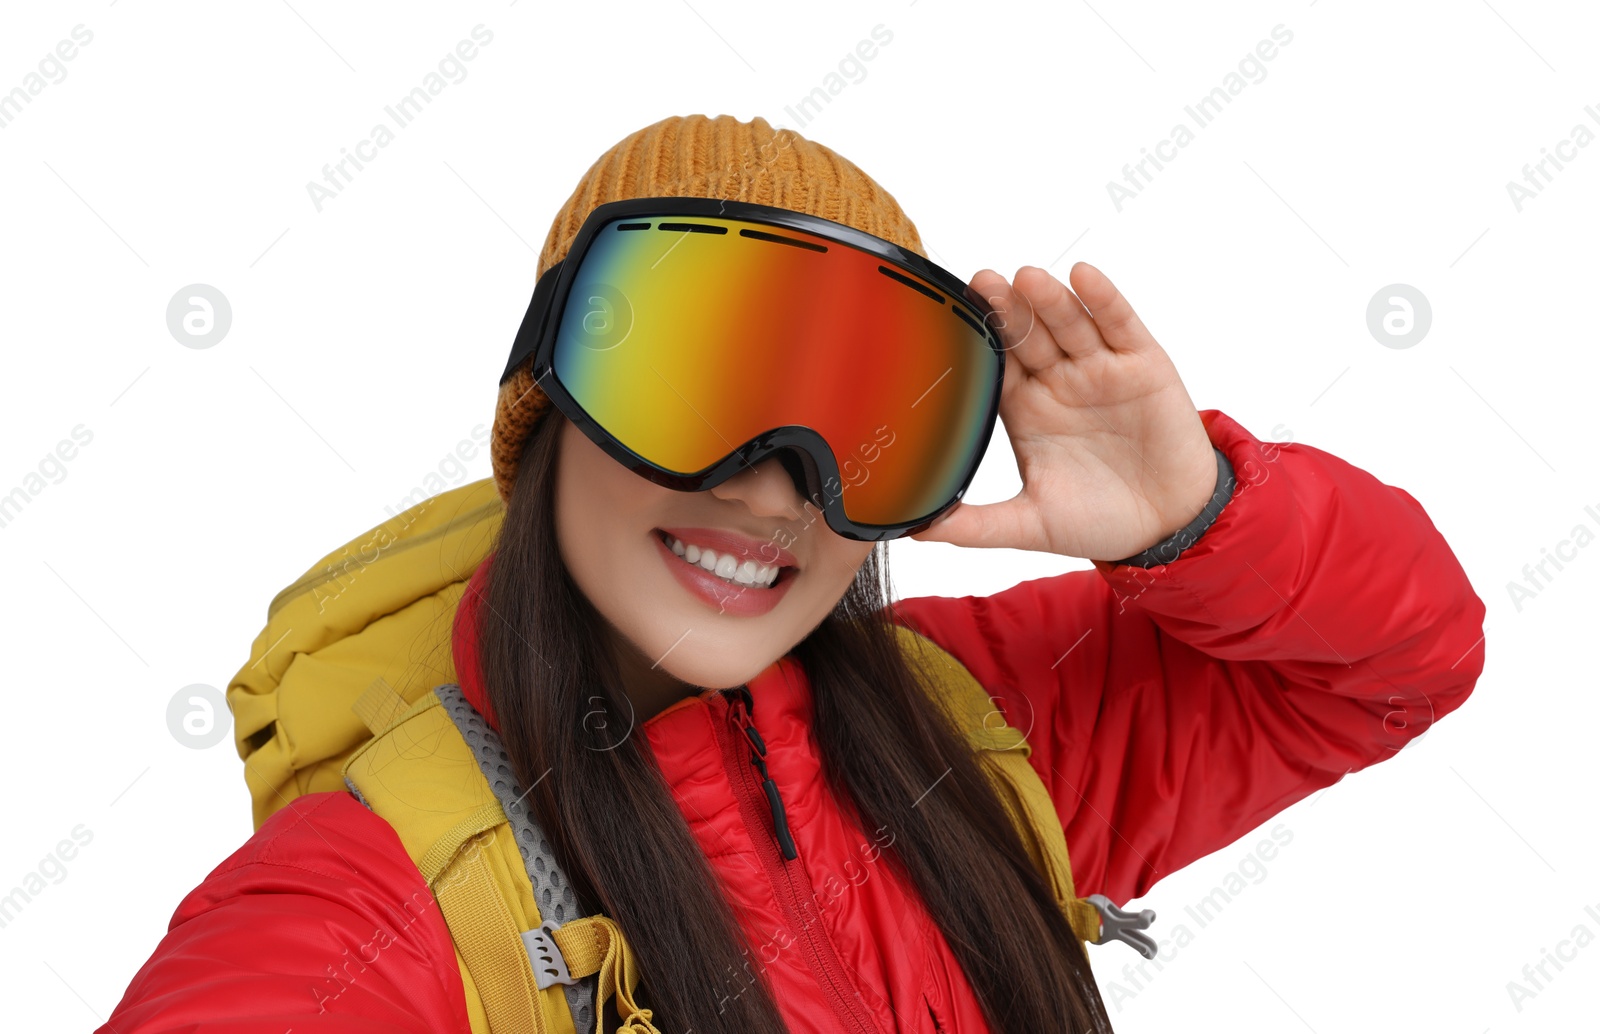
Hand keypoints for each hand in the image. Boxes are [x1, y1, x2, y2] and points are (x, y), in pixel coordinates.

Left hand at [909, 262, 1217, 561]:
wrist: (1168, 528)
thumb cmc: (1100, 521)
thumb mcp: (1031, 525)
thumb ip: (977, 526)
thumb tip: (918, 531)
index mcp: (1024, 408)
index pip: (993, 364)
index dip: (975, 342)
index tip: (948, 319)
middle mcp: (1057, 380)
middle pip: (1026, 334)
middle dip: (1006, 309)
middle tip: (982, 283)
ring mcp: (1099, 367)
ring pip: (1068, 322)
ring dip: (1048, 299)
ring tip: (1027, 279)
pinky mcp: (1142, 363)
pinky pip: (1120, 324)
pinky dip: (1104, 299)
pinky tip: (1084, 277)